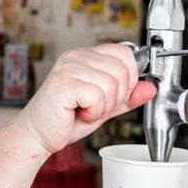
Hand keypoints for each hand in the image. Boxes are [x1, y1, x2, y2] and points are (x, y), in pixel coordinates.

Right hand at [17, 44, 155, 154]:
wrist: (37, 135)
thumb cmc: (66, 119)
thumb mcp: (105, 106)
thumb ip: (127, 97)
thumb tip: (150, 88)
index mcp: (86, 56)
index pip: (124, 52)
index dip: (130, 77)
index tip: (118, 94)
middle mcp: (76, 56)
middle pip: (121, 70)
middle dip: (117, 97)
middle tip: (97, 107)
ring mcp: (68, 68)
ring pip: (111, 84)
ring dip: (104, 107)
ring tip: (86, 111)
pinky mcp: (62, 84)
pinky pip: (96, 96)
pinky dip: (94, 112)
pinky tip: (80, 114)